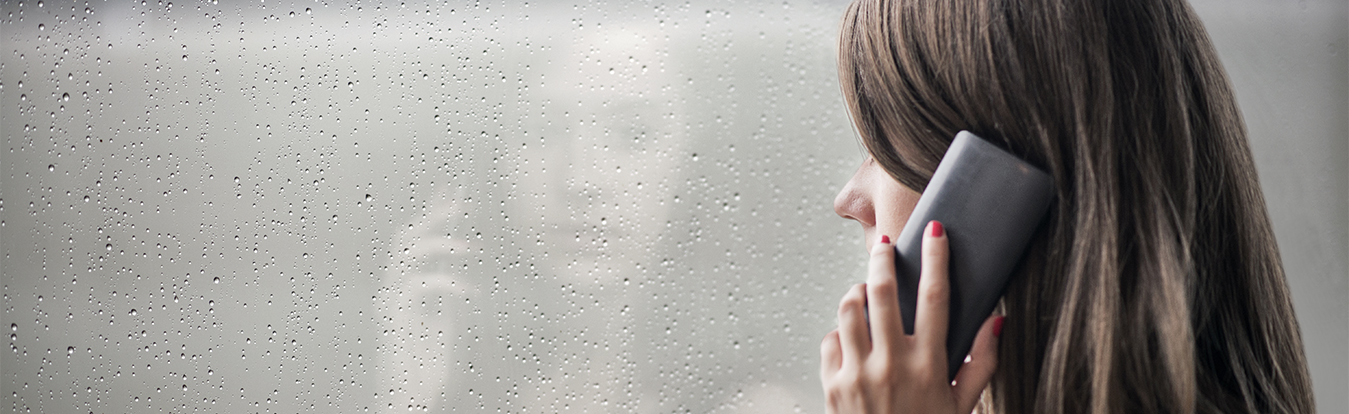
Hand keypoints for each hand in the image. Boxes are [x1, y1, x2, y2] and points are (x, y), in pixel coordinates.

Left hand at [820, 221, 1002, 413]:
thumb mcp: (963, 404)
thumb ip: (982, 362)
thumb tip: (997, 321)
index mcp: (928, 365)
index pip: (935, 296)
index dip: (936, 258)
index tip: (936, 232)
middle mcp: (890, 365)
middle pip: (881, 292)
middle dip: (883, 259)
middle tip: (885, 245)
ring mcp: (857, 374)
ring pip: (848, 310)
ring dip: (857, 292)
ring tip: (866, 289)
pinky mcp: (832, 384)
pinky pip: (830, 340)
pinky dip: (840, 332)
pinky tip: (853, 336)